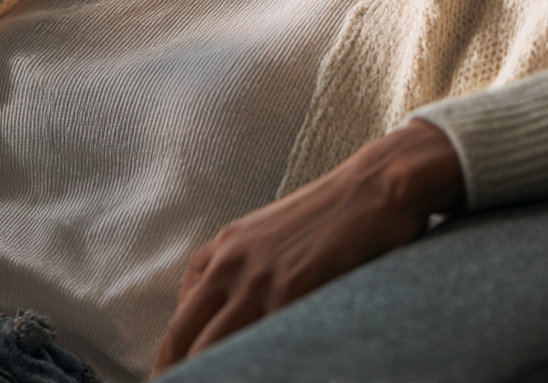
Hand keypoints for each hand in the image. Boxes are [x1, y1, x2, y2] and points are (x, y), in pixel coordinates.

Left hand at [153, 120, 463, 373]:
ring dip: (215, 372)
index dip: (172, 360)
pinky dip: (258, 365)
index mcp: (223, 248)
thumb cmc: (331, 215)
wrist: (375, 184)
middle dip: (181, 372)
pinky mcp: (293, 288)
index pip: (180, 320)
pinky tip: (269, 372)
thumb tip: (226, 321)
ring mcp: (261, 277)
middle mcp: (232, 261)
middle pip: (185, 338)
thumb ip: (242, 272)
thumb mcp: (270, 237)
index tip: (176, 378)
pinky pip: (264, 345)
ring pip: (213, 350)